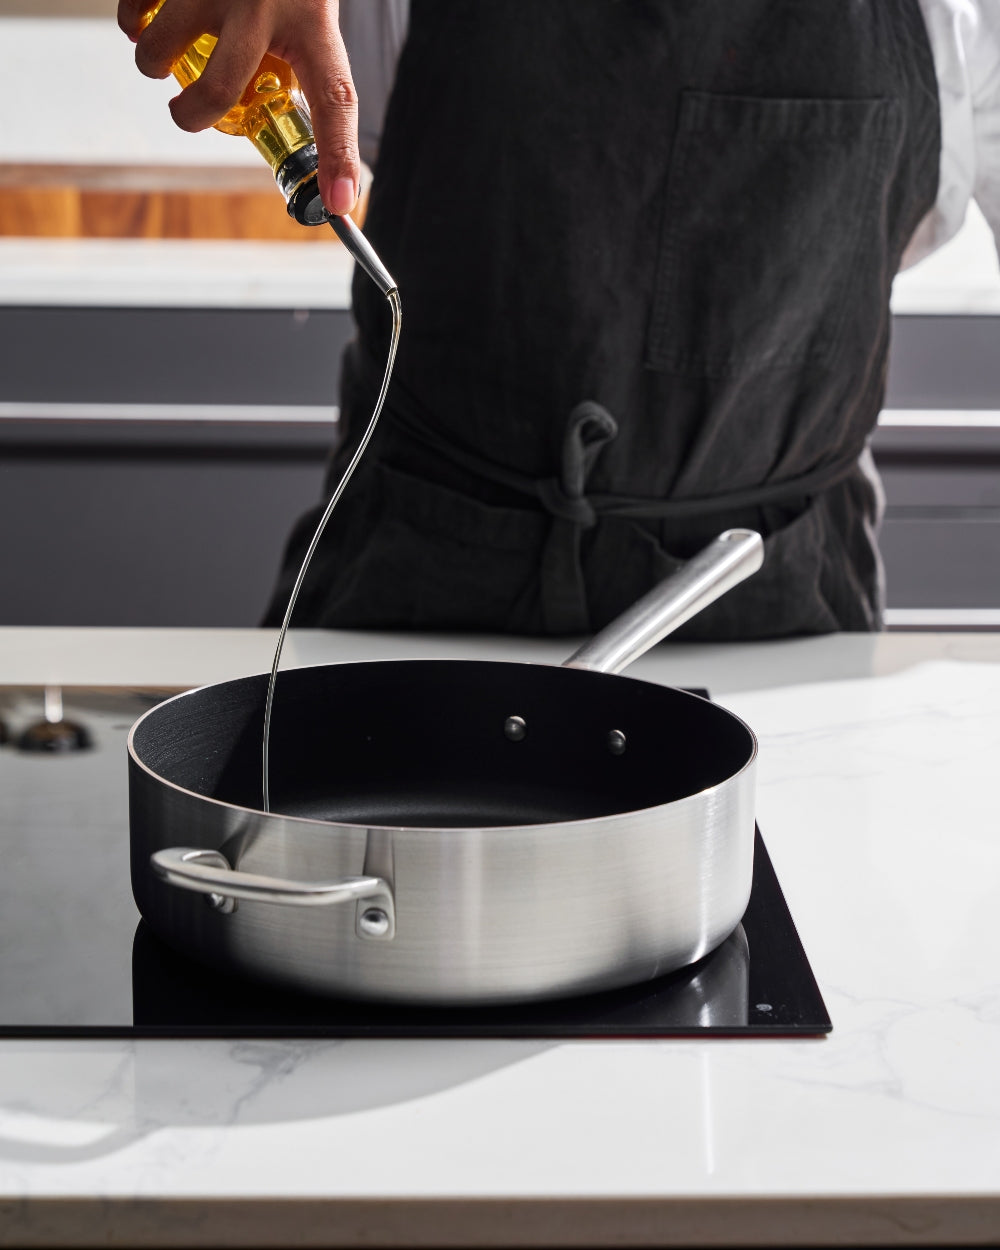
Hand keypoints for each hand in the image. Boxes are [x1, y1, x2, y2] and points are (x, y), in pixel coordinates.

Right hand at [117, 0, 358, 215]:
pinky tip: (144, 20)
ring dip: (153, 66)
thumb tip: (314, 145)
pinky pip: (135, 10)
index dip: (339, 155)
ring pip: (162, 51)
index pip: (336, 98)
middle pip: (220, 89)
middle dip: (191, 116)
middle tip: (187, 113)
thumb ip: (305, 64)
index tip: (338, 202)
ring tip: (160, 59)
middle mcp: (266, 2)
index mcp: (314, 22)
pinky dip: (133, 24)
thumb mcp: (310, 12)